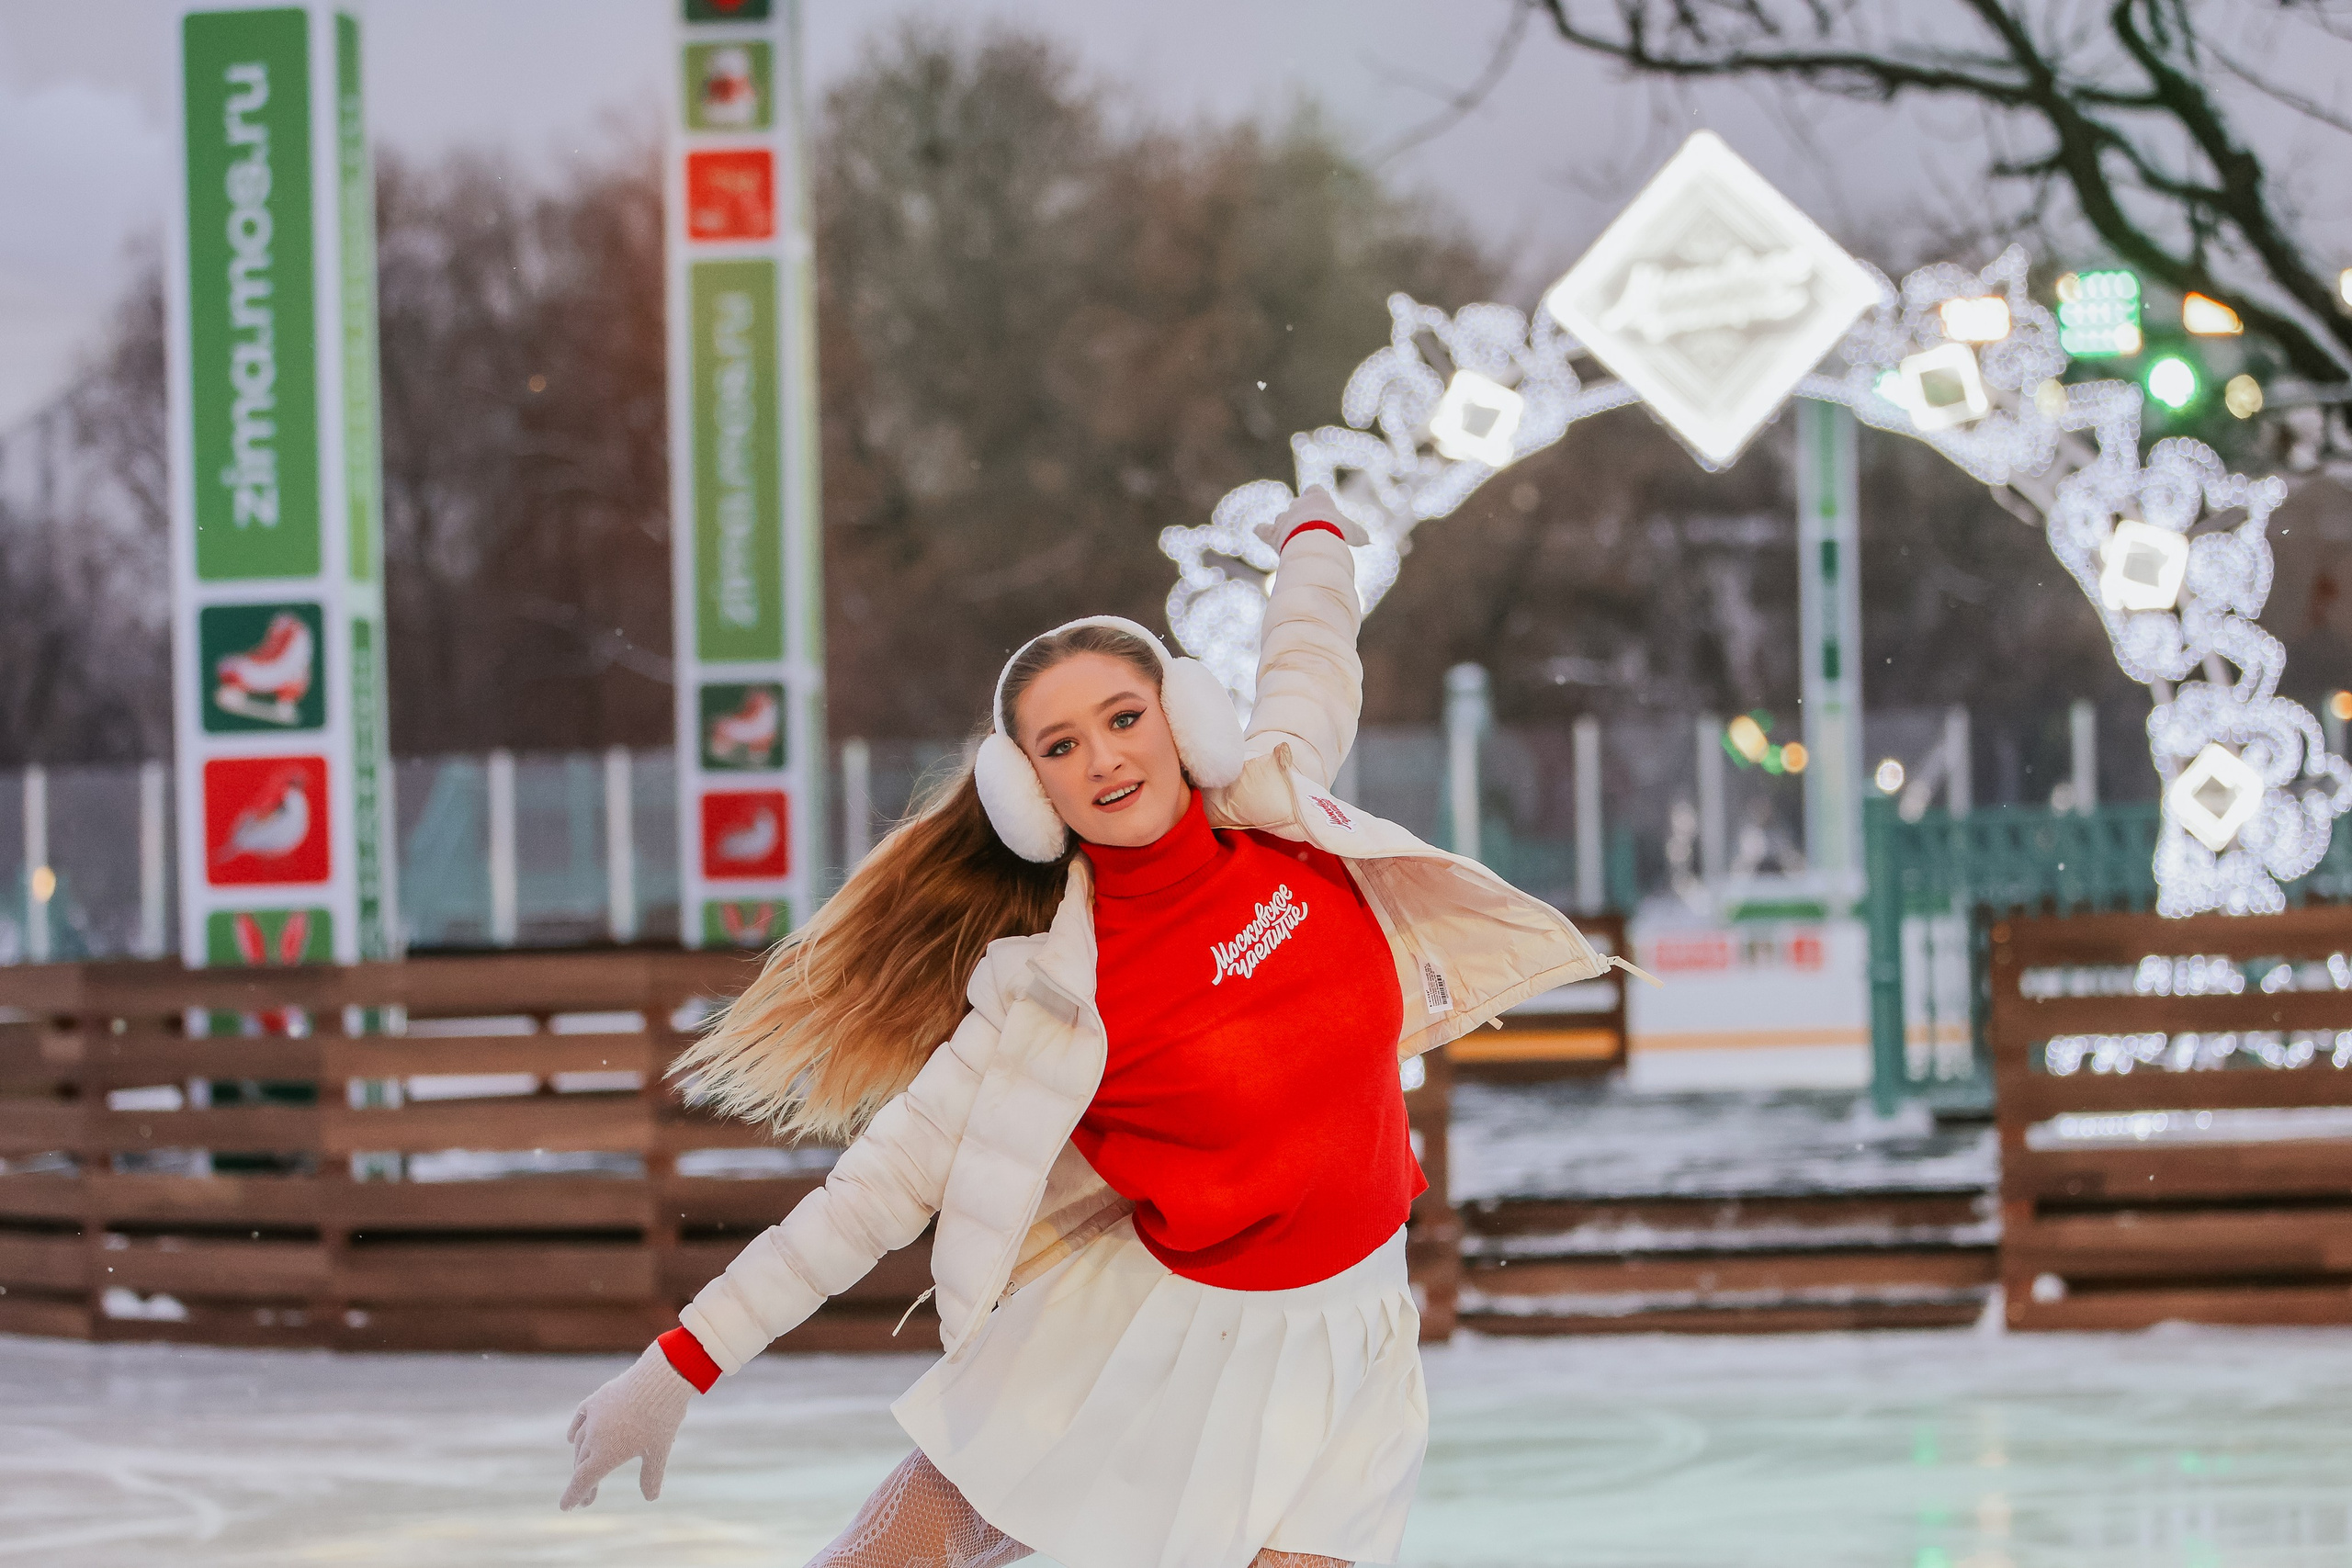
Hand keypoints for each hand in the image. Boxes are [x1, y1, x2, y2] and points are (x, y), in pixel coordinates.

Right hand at [560, 1343, 694, 1508]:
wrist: (659, 1379)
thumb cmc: (661, 1418)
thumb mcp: (659, 1451)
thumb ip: (652, 1476)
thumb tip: (651, 1498)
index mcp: (606, 1455)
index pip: (583, 1480)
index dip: (573, 1495)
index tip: (566, 1507)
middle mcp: (594, 1437)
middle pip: (582, 1463)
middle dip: (584, 1482)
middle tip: (589, 1498)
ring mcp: (594, 1416)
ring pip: (581, 1442)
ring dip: (581, 1458)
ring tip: (585, 1468)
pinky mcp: (598, 1399)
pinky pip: (580, 1418)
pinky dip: (574, 1430)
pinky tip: (571, 1438)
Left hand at [1254, 485, 1369, 551]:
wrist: (1315, 540)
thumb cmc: (1337, 532)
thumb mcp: (1354, 533)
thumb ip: (1359, 535)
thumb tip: (1369, 541)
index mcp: (1318, 499)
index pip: (1315, 490)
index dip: (1317, 498)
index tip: (1323, 507)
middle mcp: (1298, 504)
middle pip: (1297, 504)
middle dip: (1302, 514)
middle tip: (1311, 529)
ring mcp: (1284, 518)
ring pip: (1282, 518)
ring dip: (1285, 526)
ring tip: (1293, 539)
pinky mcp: (1272, 533)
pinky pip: (1263, 529)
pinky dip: (1262, 531)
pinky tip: (1260, 531)